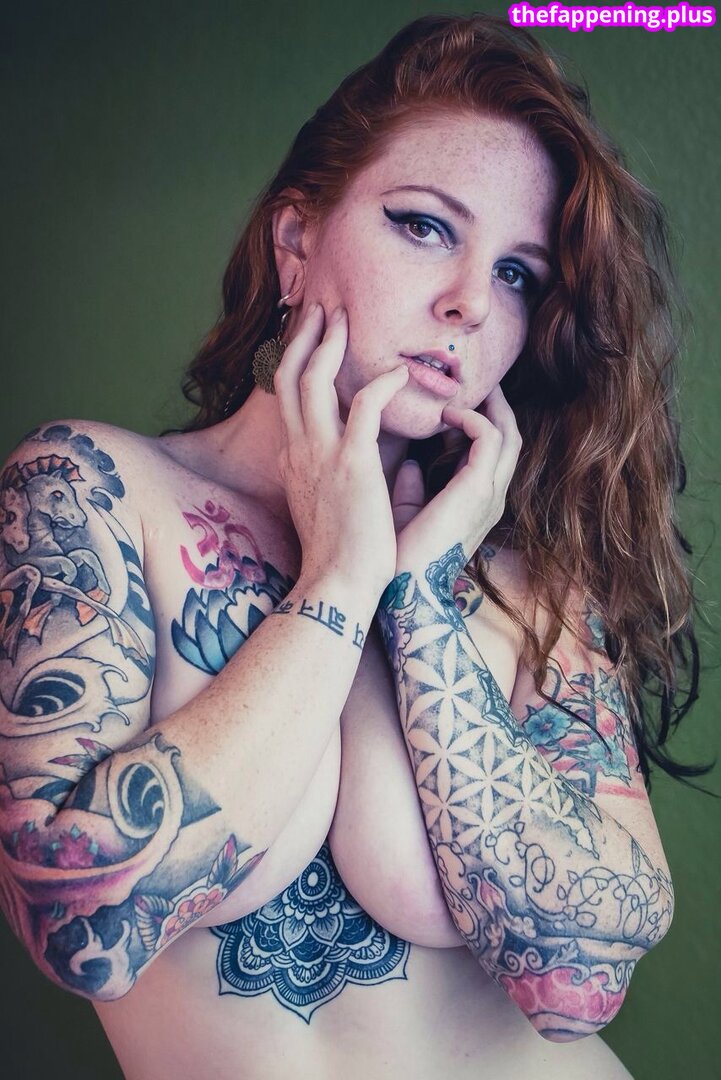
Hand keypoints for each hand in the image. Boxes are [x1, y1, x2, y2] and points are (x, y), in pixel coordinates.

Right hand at [274, 302, 409, 594]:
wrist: (337, 586)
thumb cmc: (339, 555)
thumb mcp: (321, 508)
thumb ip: (322, 480)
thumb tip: (331, 466)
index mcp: (294, 462)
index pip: (285, 400)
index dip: (295, 363)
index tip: (311, 339)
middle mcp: (298, 452)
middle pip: (286, 378)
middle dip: (301, 337)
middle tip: (320, 308)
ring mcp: (320, 456)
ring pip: (310, 380)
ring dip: (327, 343)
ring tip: (343, 317)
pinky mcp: (350, 465)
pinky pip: (361, 405)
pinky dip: (380, 383)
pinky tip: (399, 372)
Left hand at [390, 383, 521, 579]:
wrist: (405, 589)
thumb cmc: (399, 559)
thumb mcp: (406, 516)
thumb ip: (411, 490)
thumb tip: (409, 464)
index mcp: (475, 502)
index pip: (490, 451)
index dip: (476, 422)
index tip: (451, 402)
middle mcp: (490, 496)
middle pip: (510, 437)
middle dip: (495, 405)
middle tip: (473, 379)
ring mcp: (489, 493)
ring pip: (507, 433)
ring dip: (488, 404)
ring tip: (465, 384)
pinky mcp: (478, 489)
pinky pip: (489, 437)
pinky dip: (472, 418)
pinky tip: (446, 412)